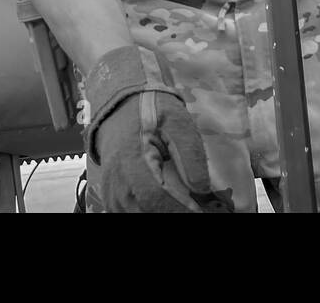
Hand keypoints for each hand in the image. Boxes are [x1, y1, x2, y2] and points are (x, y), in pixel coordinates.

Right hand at [84, 45, 232, 212]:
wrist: (120, 103)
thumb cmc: (152, 110)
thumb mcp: (178, 123)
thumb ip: (190, 157)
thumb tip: (201, 191)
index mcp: (132, 163)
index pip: (157, 201)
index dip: (183, 210)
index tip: (206, 210)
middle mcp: (117, 186)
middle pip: (150, 213)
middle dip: (178, 212)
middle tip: (204, 206)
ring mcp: (113, 196)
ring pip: (142, 216)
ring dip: (166, 211)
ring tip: (190, 204)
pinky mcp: (114, 200)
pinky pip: (133, 213)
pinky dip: (153, 211)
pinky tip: (172, 204)